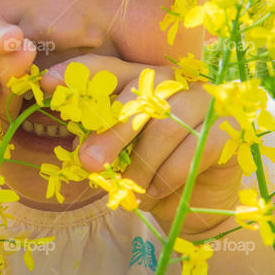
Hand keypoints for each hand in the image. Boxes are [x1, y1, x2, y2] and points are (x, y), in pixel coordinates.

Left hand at [40, 55, 246, 236]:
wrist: (193, 206)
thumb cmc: (148, 172)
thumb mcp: (117, 155)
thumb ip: (97, 139)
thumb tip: (77, 142)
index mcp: (140, 80)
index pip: (106, 69)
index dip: (77, 74)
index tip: (46, 84)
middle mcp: (174, 82)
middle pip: (137, 97)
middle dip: (110, 132)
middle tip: (89, 163)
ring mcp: (205, 102)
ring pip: (165, 129)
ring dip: (142, 166)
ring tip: (132, 188)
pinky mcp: (228, 130)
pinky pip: (193, 152)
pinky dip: (169, 177)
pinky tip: (159, 192)